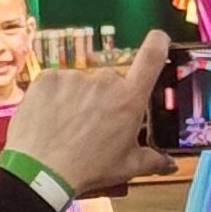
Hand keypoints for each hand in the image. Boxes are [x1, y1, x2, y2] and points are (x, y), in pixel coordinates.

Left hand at [4, 31, 176, 191]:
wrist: (41, 172)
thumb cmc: (88, 169)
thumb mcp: (127, 167)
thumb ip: (152, 160)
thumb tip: (169, 163)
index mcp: (129, 99)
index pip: (152, 57)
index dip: (158, 43)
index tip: (158, 39)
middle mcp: (104, 81)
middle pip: (110, 80)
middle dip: (105, 97)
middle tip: (94, 123)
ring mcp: (74, 76)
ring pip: (81, 83)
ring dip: (78, 98)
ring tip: (68, 127)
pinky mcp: (47, 77)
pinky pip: (56, 82)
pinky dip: (54, 97)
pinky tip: (51, 119)